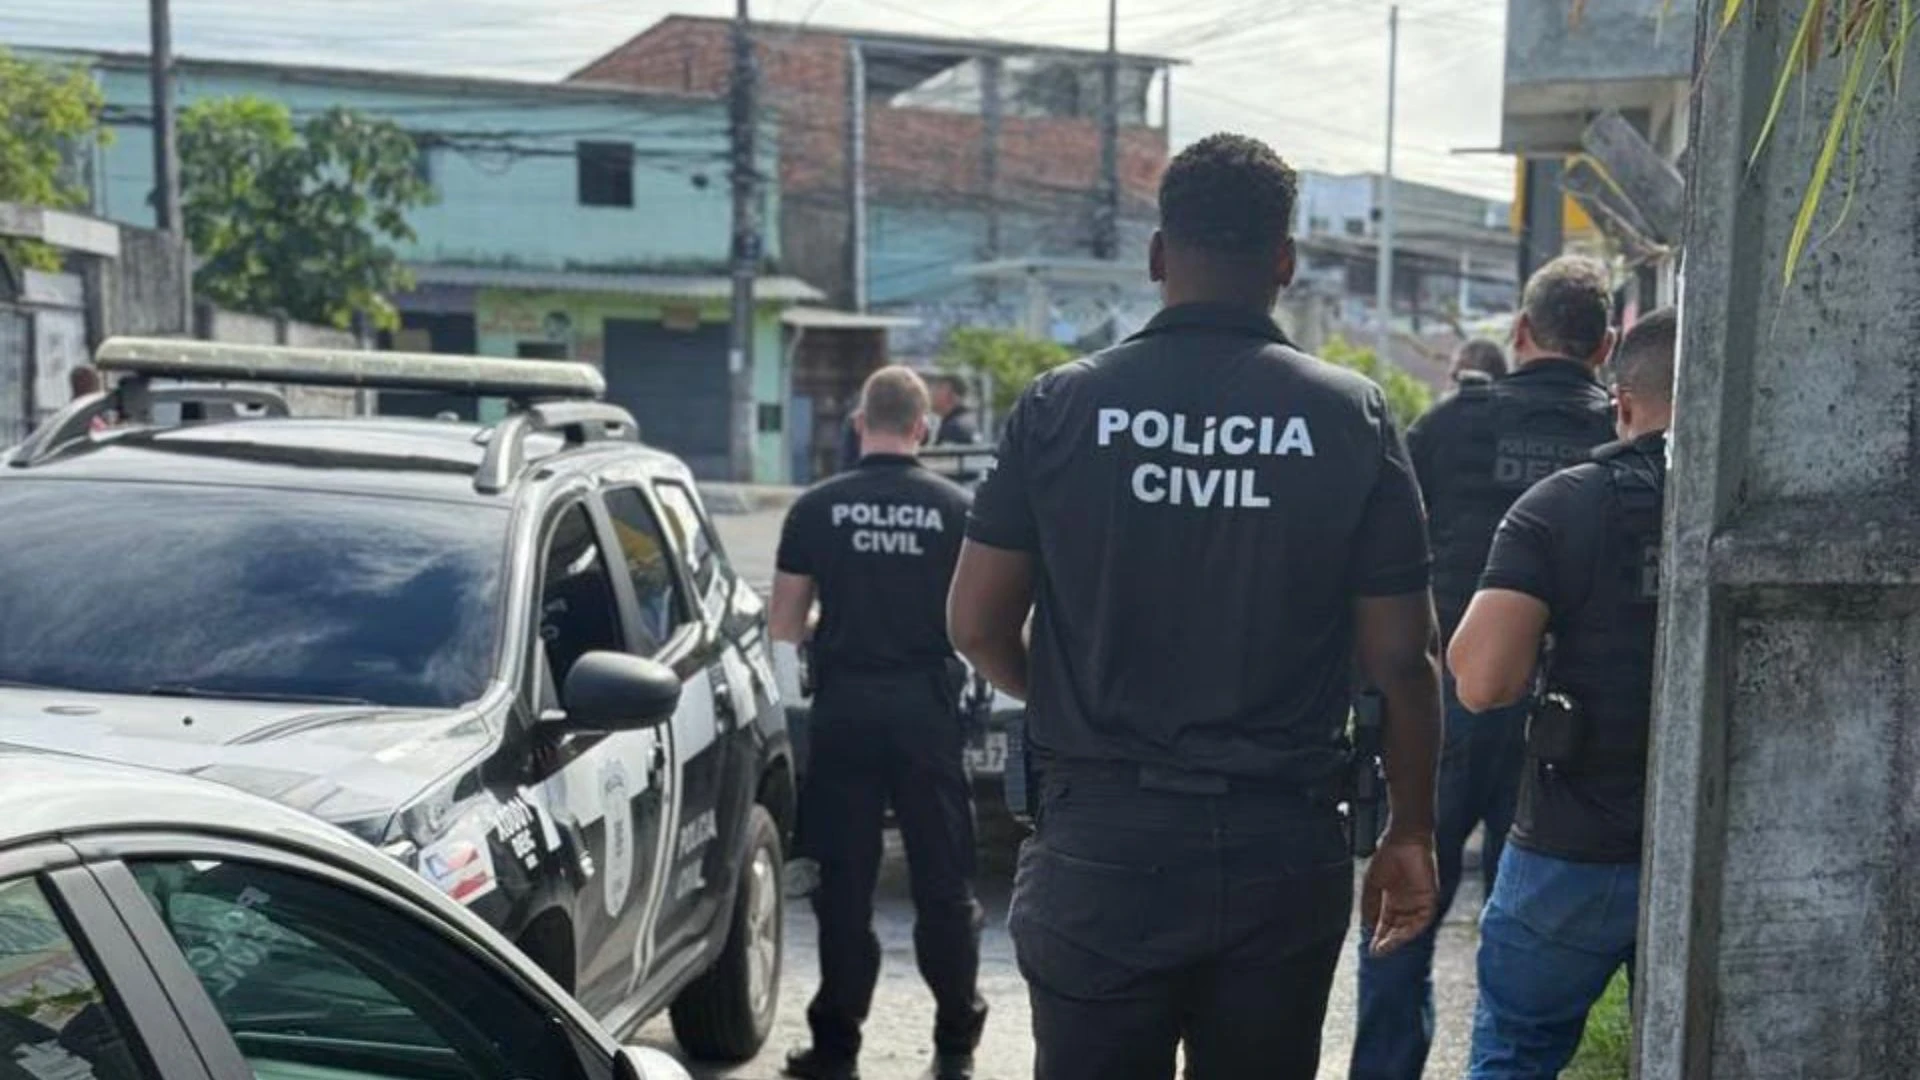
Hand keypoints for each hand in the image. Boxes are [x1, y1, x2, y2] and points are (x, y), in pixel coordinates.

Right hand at [1361, 832, 1438, 956]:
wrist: (1402, 840)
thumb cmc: (1386, 857)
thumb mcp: (1372, 885)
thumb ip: (1370, 906)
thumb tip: (1367, 927)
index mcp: (1392, 902)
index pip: (1387, 925)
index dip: (1379, 937)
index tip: (1371, 949)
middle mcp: (1406, 905)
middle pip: (1398, 930)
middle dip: (1388, 941)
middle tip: (1378, 951)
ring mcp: (1418, 902)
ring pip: (1410, 928)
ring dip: (1399, 939)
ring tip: (1386, 946)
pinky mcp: (1429, 898)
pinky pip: (1423, 919)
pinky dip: (1412, 929)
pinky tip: (1401, 935)